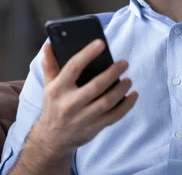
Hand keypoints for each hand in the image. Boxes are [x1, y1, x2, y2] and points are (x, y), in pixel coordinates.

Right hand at [32, 40, 137, 160]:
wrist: (52, 139)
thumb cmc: (53, 106)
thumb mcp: (48, 86)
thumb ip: (50, 65)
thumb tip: (48, 45)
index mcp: (58, 89)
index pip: (73, 67)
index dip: (87, 54)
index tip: (101, 43)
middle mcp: (70, 104)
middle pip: (95, 86)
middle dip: (112, 73)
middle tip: (124, 63)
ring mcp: (83, 117)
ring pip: (107, 102)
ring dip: (121, 89)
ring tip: (128, 80)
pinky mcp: (94, 127)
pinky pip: (114, 116)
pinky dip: (126, 106)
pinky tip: (133, 95)